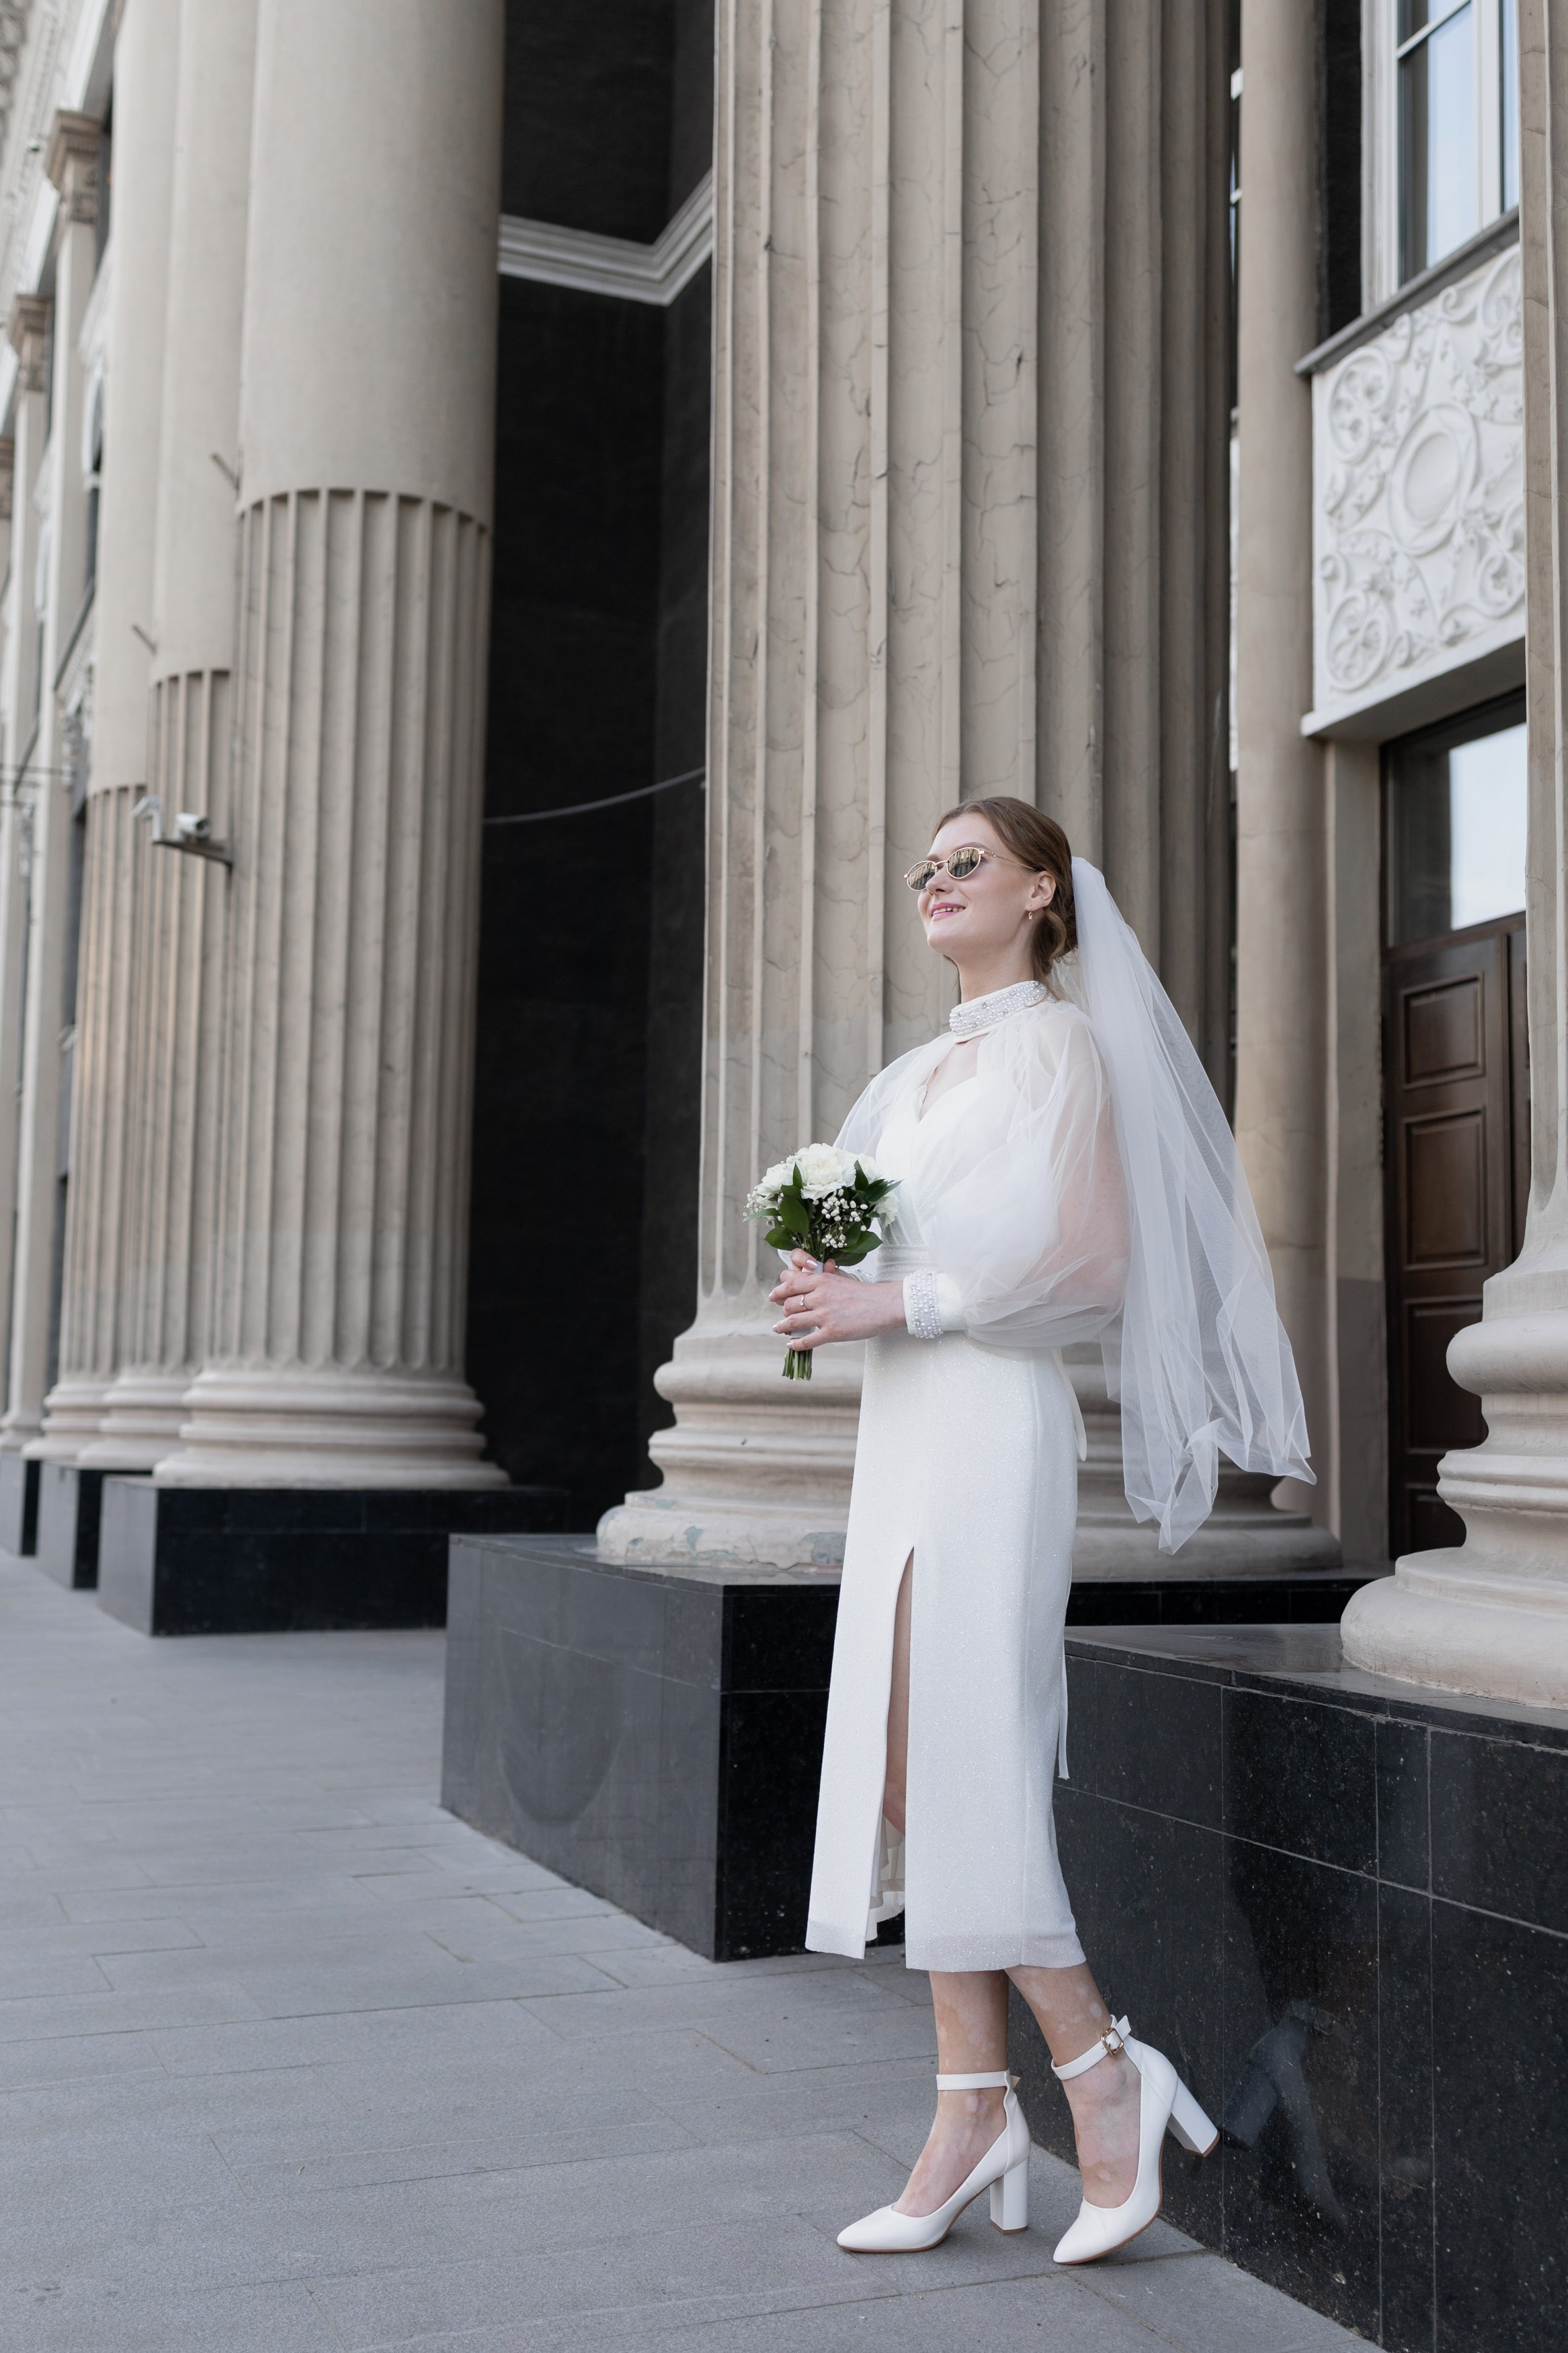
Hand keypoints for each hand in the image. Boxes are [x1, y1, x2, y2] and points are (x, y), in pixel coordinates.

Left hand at [769, 1248, 906, 1354]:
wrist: (884, 1305)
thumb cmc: (864, 1293)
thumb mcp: (840, 1279)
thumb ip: (822, 1280)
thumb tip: (806, 1282)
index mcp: (822, 1280)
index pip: (790, 1284)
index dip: (778, 1291)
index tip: (773, 1297)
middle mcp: (820, 1296)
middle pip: (789, 1304)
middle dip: (783, 1311)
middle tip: (783, 1315)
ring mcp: (825, 1315)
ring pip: (793, 1321)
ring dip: (782, 1327)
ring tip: (779, 1329)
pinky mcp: (832, 1332)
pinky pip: (807, 1340)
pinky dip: (796, 1343)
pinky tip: (791, 1344)